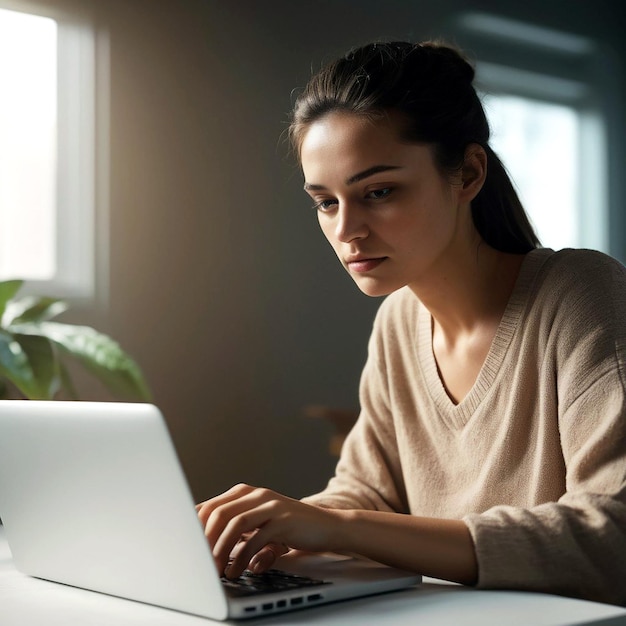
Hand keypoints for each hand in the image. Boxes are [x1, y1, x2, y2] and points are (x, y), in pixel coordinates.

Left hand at [196, 483, 341, 577]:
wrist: (326, 526)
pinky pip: (256, 538)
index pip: (210, 506)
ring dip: (221, 549)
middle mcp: (256, 494)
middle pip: (219, 513)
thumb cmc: (288, 528)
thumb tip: (203, 544)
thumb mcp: (259, 524)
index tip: (186, 550)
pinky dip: (243, 557)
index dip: (194, 528)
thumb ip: (235, 528)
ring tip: (215, 570)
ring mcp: (271, 504)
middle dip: (204, 541)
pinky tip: (237, 571)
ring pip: (235, 523)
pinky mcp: (284, 519)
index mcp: (245, 493)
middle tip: (198, 563)